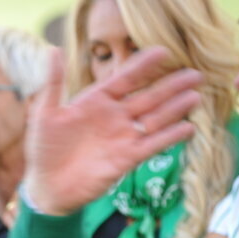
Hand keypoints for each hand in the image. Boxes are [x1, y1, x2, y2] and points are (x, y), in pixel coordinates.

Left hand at [24, 46, 201, 215]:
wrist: (47, 186)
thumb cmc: (44, 150)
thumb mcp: (45, 115)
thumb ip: (54, 84)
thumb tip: (53, 50)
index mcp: (96, 102)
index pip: (125, 78)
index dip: (143, 66)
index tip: (163, 51)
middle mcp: (115, 116)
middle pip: (148, 97)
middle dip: (171, 86)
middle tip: (195, 73)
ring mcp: (123, 137)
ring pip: (155, 119)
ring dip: (175, 108)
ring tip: (195, 96)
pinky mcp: (127, 158)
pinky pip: (153, 145)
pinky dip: (171, 137)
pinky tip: (188, 128)